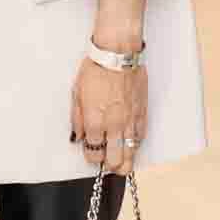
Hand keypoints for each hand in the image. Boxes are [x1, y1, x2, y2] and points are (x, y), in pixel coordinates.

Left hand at [71, 57, 147, 175]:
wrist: (117, 56)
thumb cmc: (95, 70)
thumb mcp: (76, 93)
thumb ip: (78, 119)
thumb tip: (78, 136)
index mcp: (95, 121)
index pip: (93, 152)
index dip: (91, 156)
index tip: (89, 153)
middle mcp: (113, 125)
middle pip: (114, 160)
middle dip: (108, 164)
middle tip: (105, 161)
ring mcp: (130, 121)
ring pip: (130, 154)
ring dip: (124, 161)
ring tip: (119, 162)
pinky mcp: (142, 114)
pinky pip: (140, 138)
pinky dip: (135, 145)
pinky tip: (130, 145)